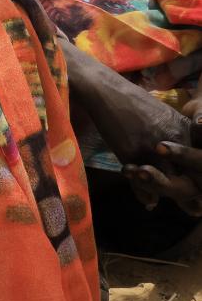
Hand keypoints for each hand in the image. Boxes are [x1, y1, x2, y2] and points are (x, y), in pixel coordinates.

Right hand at [90, 78, 201, 213]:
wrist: (107, 92)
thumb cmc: (134, 103)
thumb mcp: (166, 117)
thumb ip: (179, 137)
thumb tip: (185, 159)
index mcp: (187, 130)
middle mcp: (176, 141)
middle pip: (195, 177)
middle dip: (194, 193)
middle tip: (196, 208)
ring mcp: (153, 148)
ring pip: (170, 184)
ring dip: (171, 196)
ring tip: (175, 205)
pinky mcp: (132, 153)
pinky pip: (142, 181)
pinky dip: (145, 194)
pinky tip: (148, 202)